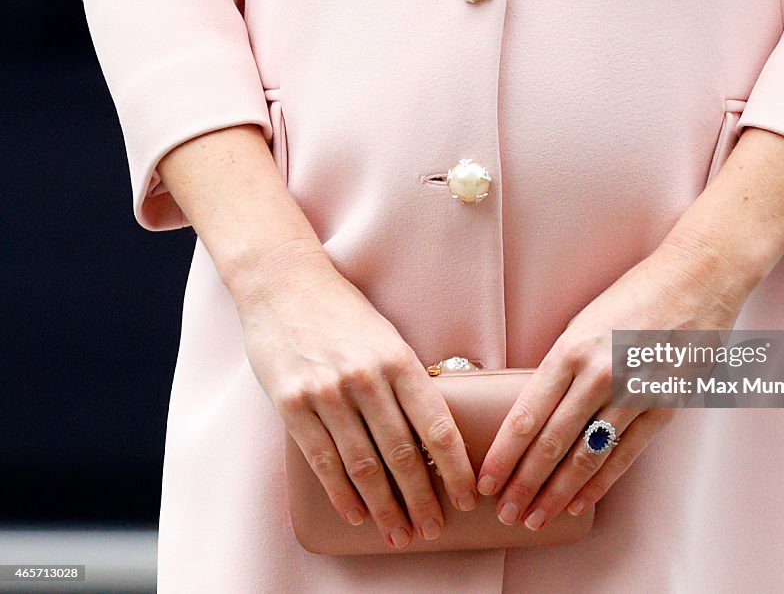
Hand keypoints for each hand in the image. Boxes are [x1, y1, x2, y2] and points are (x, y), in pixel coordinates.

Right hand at [230, 241, 478, 548]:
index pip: (437, 426)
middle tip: (432, 530)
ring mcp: (328, 393)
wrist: (284, 284)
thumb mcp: (388, 338)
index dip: (455, 469)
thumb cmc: (344, 314)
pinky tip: (357, 514)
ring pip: (364, 465)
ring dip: (384, 506)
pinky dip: (342, 493)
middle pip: (403, 454)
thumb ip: (408, 382)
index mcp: (400, 360)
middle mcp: (367, 378)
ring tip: (398, 533)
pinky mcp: (293, 404)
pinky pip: (323, 460)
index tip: (466, 499)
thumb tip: (436, 434)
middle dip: (421, 500)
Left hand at [475, 233, 747, 529]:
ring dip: (558, 493)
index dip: (503, 456)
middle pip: (551, 443)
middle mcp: (599, 375)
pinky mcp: (664, 406)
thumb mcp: (583, 323)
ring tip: (537, 518)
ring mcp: (634, 393)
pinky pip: (626, 455)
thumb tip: (533, 414)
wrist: (698, 279)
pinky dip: (600, 483)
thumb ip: (560, 368)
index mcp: (570, 350)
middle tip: (505, 514)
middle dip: (523, 484)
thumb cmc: (633, 297)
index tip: (486, 482)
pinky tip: (580, 503)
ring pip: (587, 456)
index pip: (526, 416)